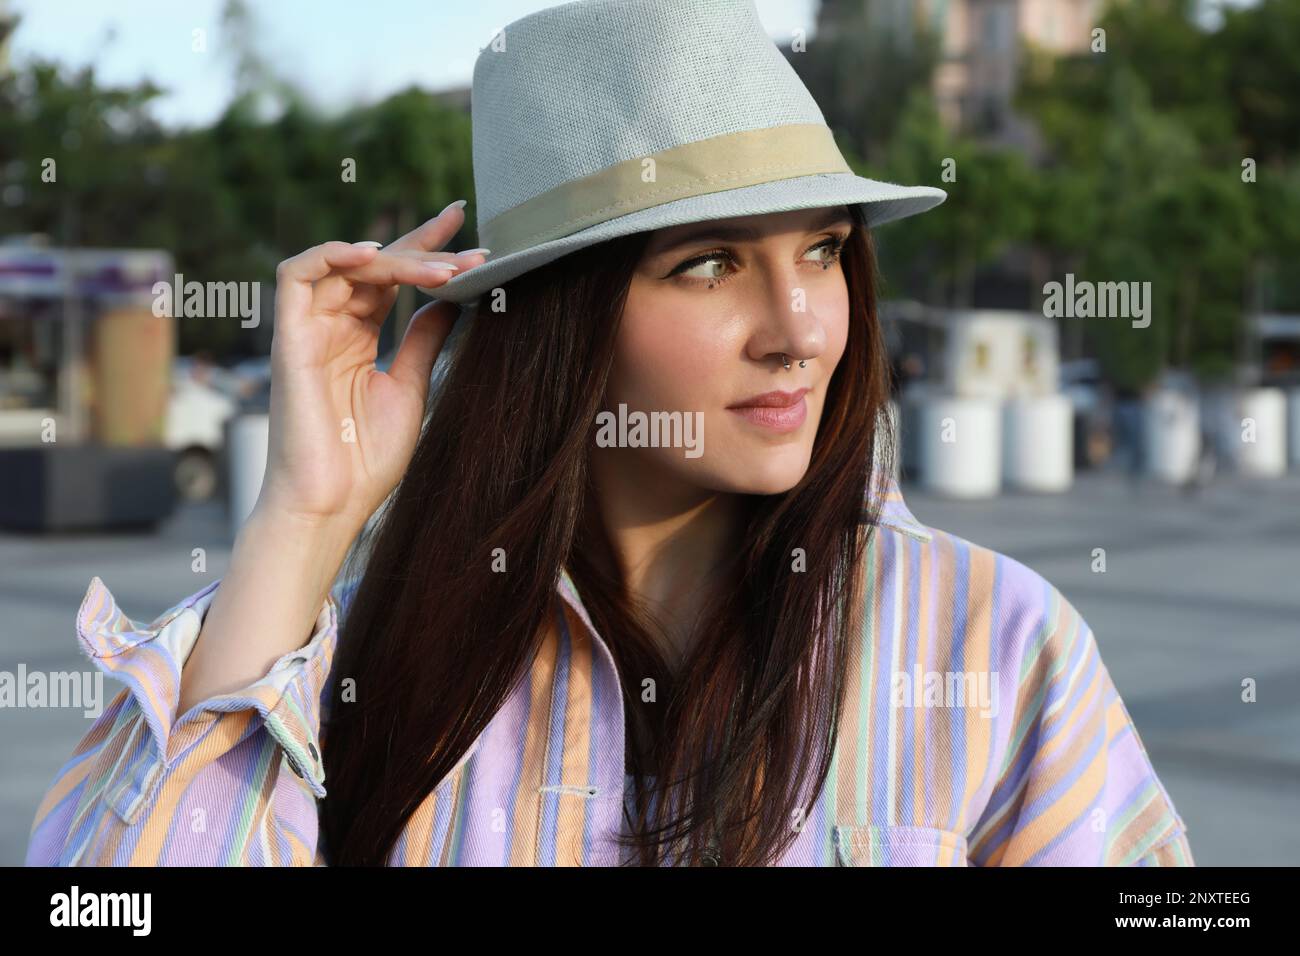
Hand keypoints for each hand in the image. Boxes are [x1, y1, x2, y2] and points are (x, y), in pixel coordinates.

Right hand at [254, 202, 485, 533]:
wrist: (332, 504)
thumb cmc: (365, 459)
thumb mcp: (410, 388)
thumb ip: (422, 341)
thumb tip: (450, 300)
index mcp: (356, 340)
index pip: (390, 280)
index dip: (426, 251)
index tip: (472, 237)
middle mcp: (330, 328)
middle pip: (373, 266)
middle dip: (423, 248)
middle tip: (470, 242)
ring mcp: (308, 332)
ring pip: (345, 266)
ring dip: (396, 260)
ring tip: (442, 269)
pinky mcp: (288, 340)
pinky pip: (296, 276)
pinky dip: (331, 255)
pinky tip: (374, 256)